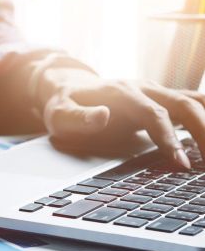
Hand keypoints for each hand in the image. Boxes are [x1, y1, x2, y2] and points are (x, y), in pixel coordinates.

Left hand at [37, 68, 203, 168]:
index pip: (153, 114)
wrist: (71, 87)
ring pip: (194, 102)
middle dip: (203, 133)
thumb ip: (78, 118)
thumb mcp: (59, 114)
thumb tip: (102, 117)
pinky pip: (194, 103)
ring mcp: (156, 91)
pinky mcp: (163, 99)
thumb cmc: (65, 105)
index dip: (169, 138)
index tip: (181, 163)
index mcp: (121, 93)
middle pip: (184, 105)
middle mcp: (144, 88)